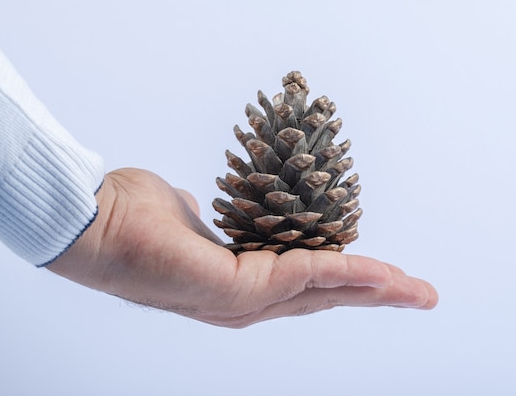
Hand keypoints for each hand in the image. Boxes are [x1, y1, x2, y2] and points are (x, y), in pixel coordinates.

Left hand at [48, 168, 437, 327]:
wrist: (93, 221)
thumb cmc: (136, 215)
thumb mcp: (194, 219)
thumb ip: (217, 225)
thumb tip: (221, 213)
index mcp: (237, 284)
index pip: (305, 284)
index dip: (348, 280)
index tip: (384, 274)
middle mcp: (244, 302)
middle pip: (325, 297)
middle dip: (378, 295)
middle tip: (422, 294)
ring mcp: (240, 302)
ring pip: (323, 292)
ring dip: (373, 288)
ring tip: (414, 289)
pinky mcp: (235, 290)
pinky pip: (303, 275)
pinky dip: (342, 270)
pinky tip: (376, 269)